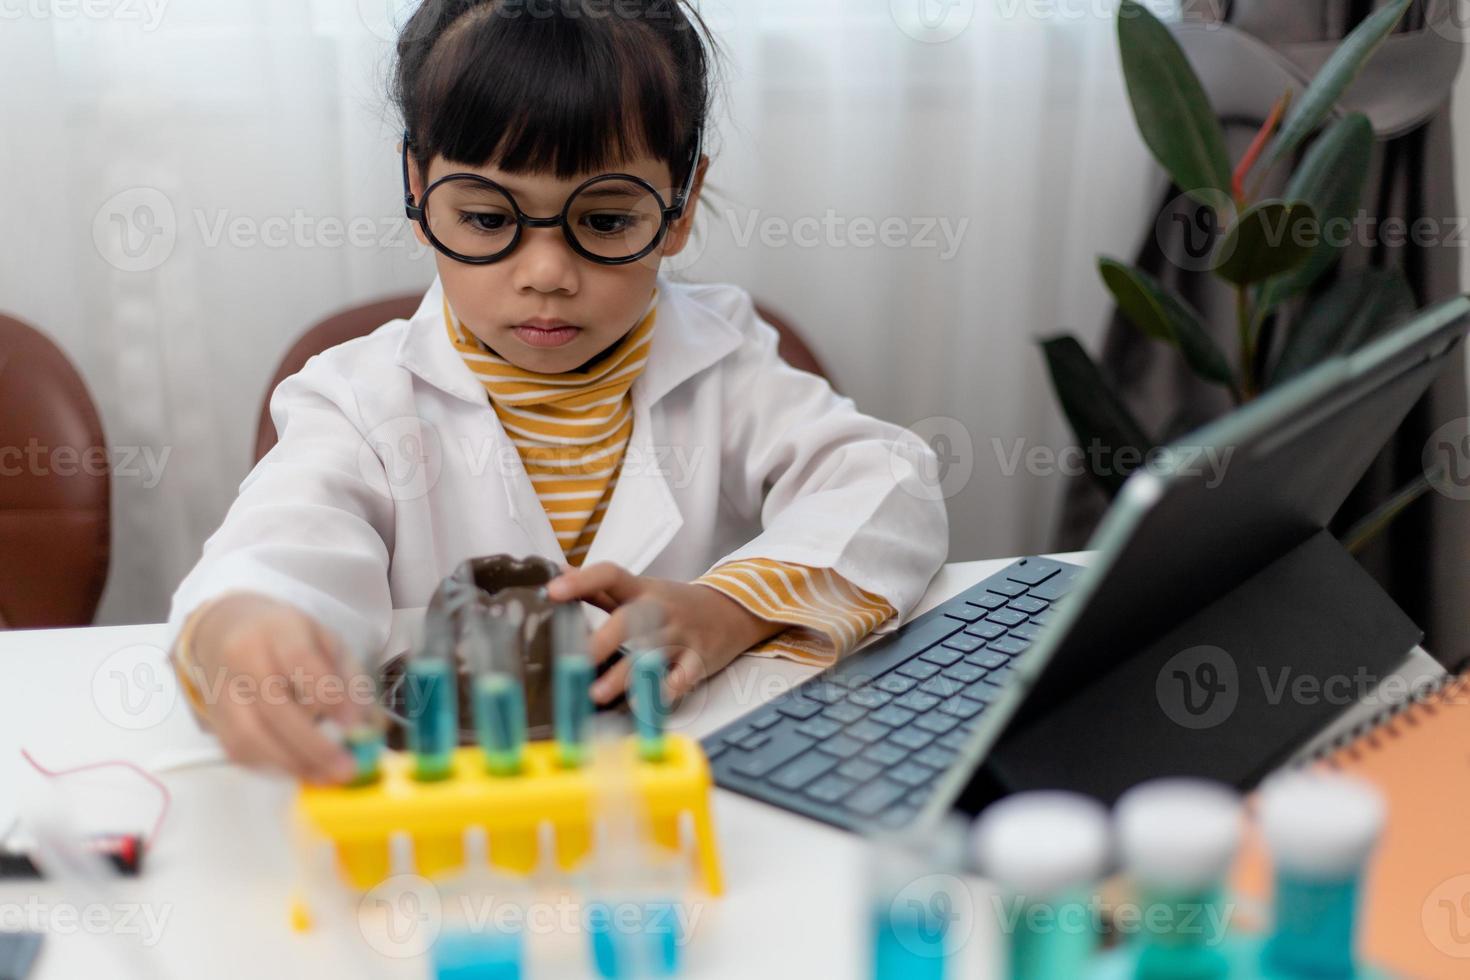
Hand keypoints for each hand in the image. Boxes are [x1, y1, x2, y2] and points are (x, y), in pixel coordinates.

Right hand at [183, 592, 360, 783]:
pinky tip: (300, 769)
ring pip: (251, 735)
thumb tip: (370, 726)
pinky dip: (272, 766)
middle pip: (274, 706)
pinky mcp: (215, 718)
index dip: (327, 695)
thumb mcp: (327, 642)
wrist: (227, 630)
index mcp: (278, 631)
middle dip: (313, 744)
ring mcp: (223, 690)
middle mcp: (244, 658)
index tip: (354, 726)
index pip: (300, 661)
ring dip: (292, 763)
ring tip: (326, 776)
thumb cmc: (287, 638)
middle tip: (346, 768)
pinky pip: (239, 750)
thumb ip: (350, 681)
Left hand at [545, 563, 784, 704]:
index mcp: (641, 590)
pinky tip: (646, 703)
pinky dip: (667, 691)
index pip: (610, 575)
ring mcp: (681, 635)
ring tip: (597, 694)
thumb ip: (600, 586)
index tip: (552, 591)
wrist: (732, 611)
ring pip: (652, 654)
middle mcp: (660, 610)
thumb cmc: (674, 604)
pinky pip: (684, 677)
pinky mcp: (699, 660)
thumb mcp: (641, 589)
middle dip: (603, 640)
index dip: (581, 581)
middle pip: (630, 620)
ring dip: (625, 675)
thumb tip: (557, 572)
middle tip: (573, 660)